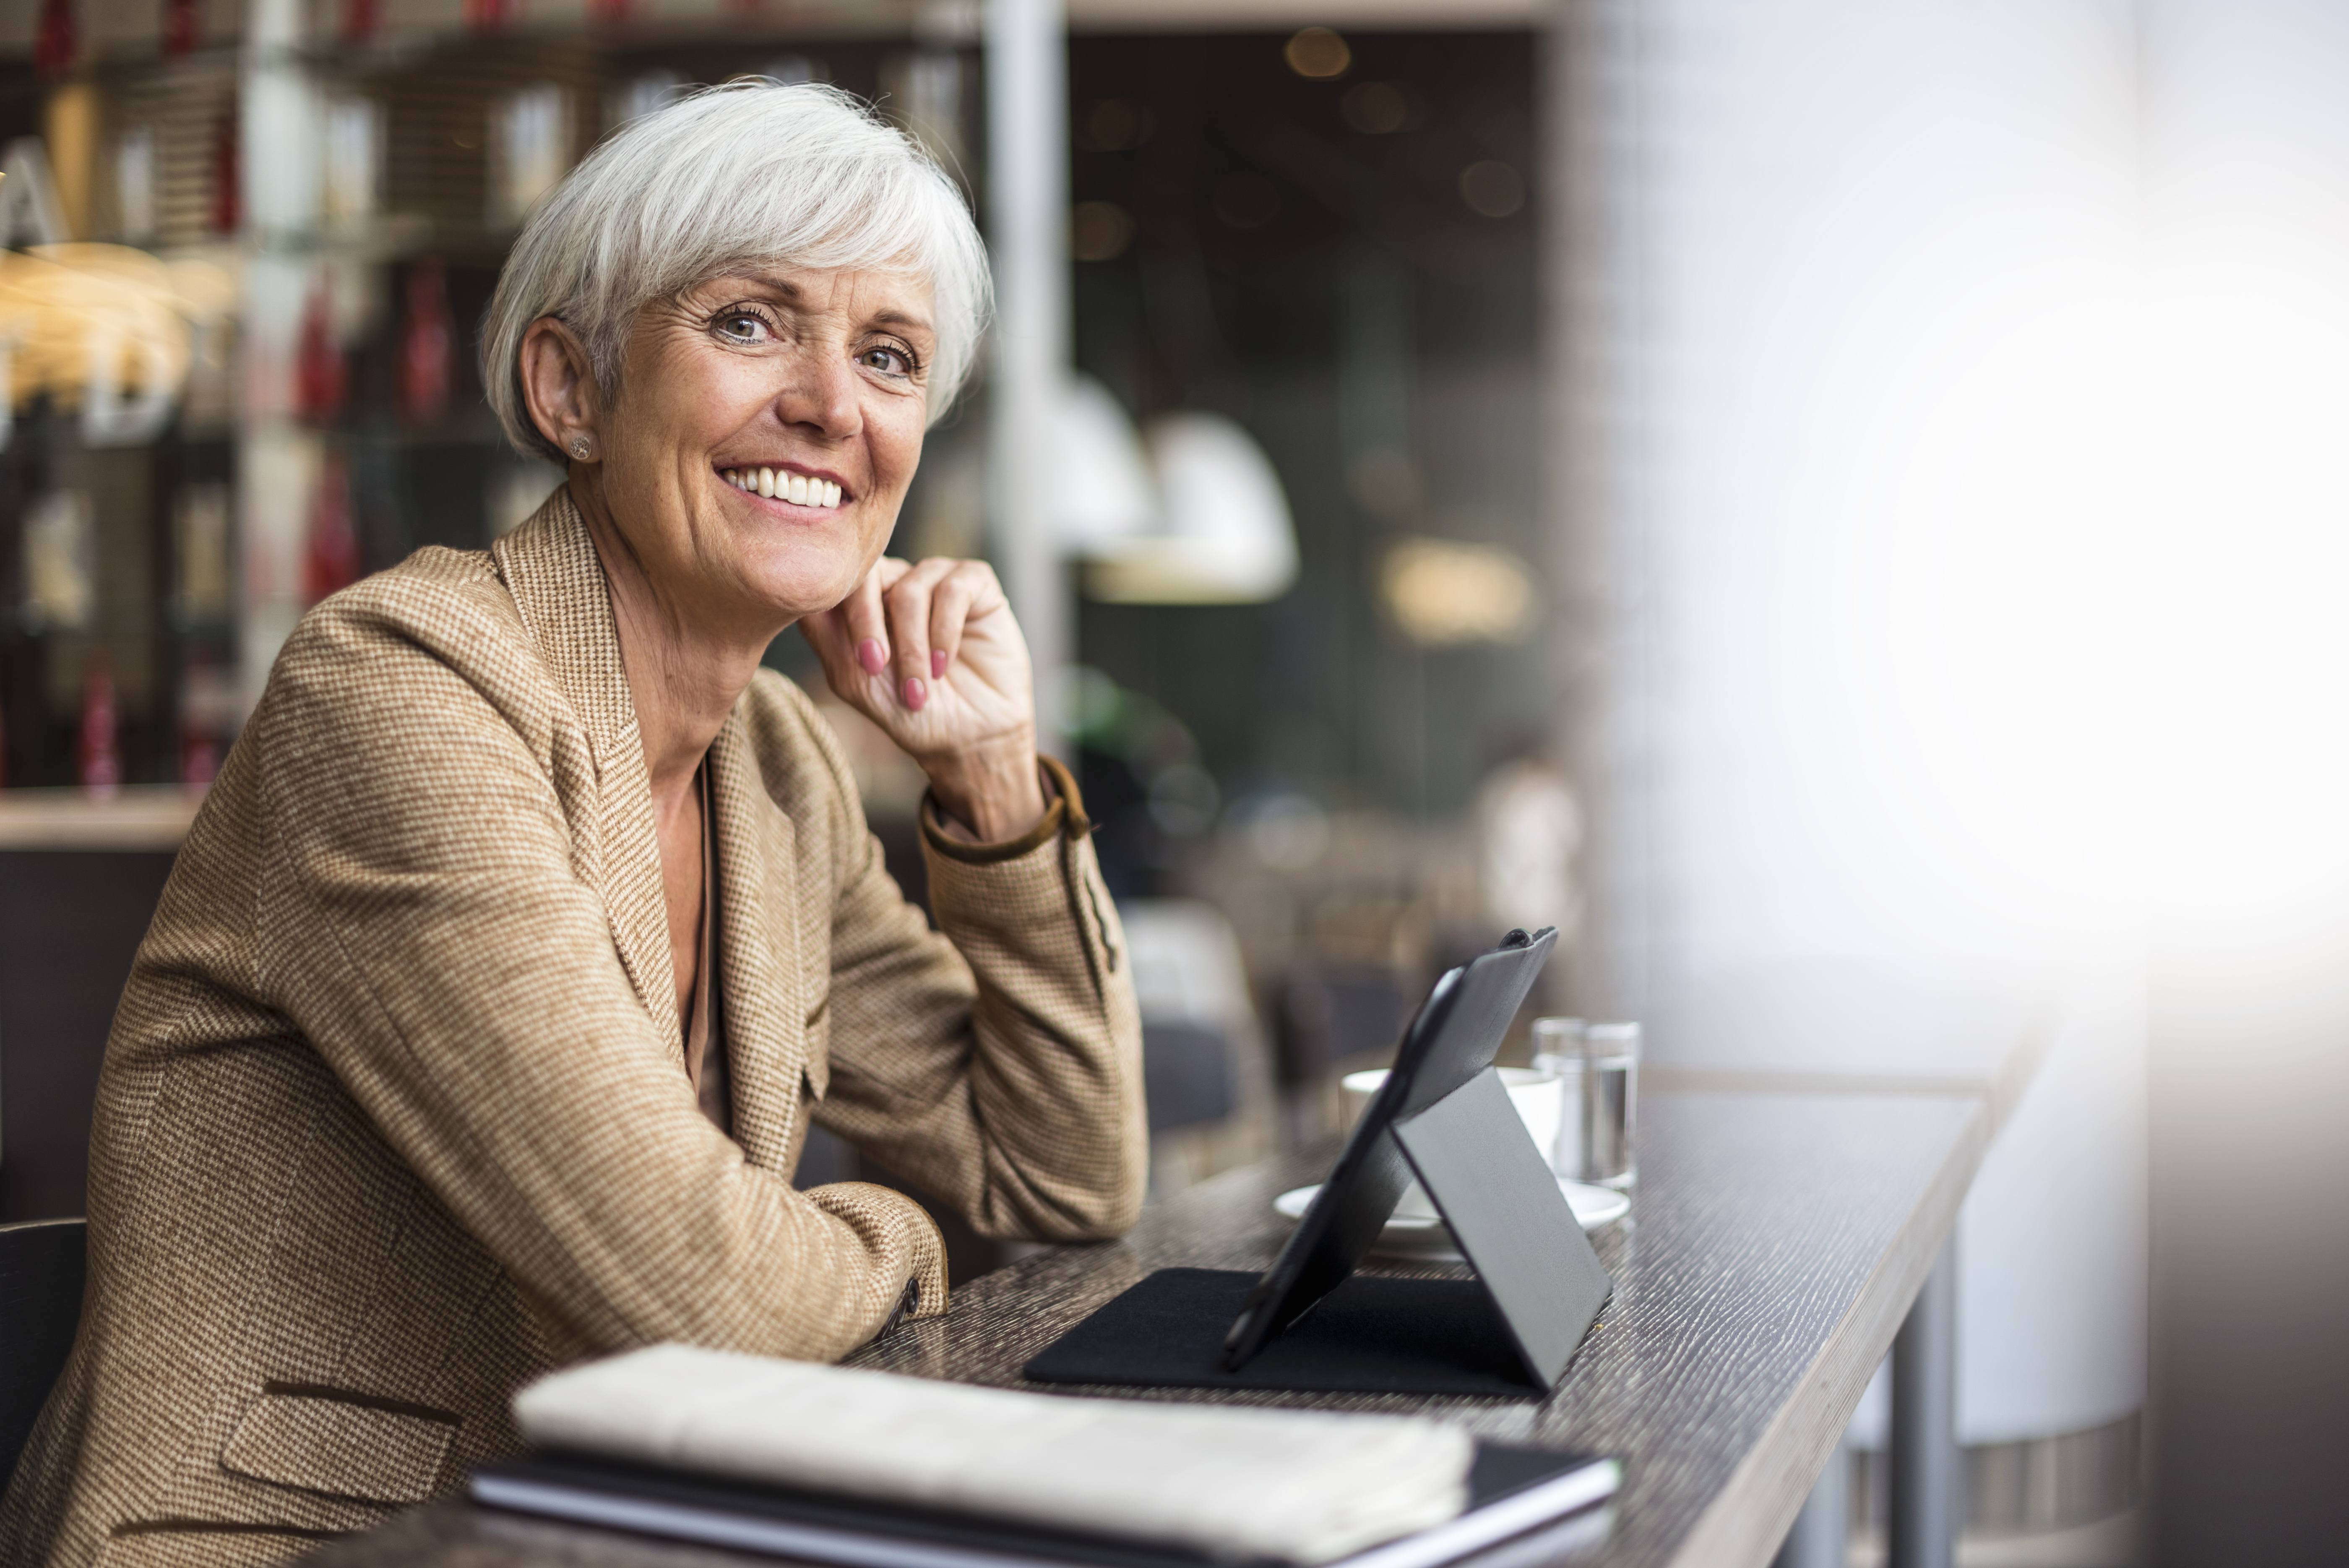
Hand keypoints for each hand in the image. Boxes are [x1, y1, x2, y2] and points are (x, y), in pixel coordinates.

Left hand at [800, 557, 1046, 841]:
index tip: (866, 664)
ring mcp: (936, 578)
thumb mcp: (854, 678)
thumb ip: (825, 635)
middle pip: (869, 574)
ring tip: (919, 687)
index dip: (844, 616)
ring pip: (911, 589)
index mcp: (863, 598)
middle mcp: (897, 580)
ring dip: (913, 646)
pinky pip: (953, 590)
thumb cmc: (909, 711)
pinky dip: (946, 633)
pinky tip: (944, 665)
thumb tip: (797, 594)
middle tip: (878, 667)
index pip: (839, 583)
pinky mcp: (975, 582)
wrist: (967, 737)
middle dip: (868, 623)